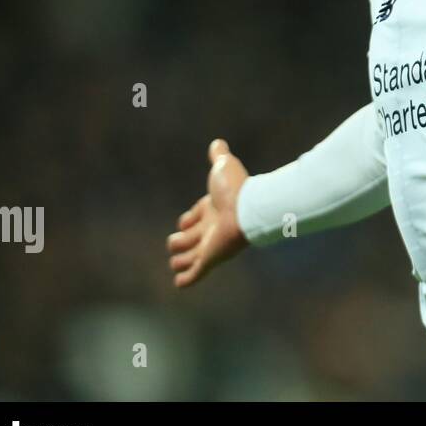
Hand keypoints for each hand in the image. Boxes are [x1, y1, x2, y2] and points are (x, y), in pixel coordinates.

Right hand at [167, 139, 249, 287]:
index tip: (186, 220)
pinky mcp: (210, 259)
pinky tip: (180, 283)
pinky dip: (186, 280)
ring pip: (188, 258)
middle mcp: (210, 229)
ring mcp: (209, 246)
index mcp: (211, 209)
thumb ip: (219, 155)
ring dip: (180, 260)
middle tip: (179, 239)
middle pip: (188, 240)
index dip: (186, 220)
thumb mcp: (223, 166)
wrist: (248, 208)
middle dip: (179, 241)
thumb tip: (218, 142)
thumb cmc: (236, 188)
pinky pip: (195, 274)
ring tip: (177, 260)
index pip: (193, 218)